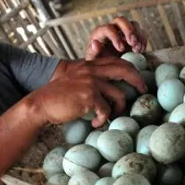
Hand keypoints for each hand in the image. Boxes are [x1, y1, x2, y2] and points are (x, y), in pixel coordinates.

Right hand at [31, 57, 146, 127]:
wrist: (41, 103)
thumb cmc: (58, 96)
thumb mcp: (75, 79)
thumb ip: (91, 78)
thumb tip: (110, 87)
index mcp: (89, 65)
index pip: (117, 62)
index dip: (131, 70)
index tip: (138, 81)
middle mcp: (92, 71)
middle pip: (125, 71)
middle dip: (137, 81)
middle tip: (143, 91)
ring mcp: (91, 83)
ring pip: (119, 95)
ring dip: (118, 109)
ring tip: (109, 116)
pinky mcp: (89, 97)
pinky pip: (106, 110)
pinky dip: (103, 119)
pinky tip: (95, 123)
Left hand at [85, 16, 147, 59]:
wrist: (108, 67)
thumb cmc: (99, 62)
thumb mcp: (94, 60)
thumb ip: (93, 52)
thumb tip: (95, 43)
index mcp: (100, 33)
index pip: (108, 28)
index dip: (115, 37)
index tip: (121, 49)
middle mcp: (112, 28)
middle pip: (121, 20)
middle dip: (129, 30)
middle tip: (133, 43)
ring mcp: (123, 31)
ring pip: (133, 23)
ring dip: (138, 35)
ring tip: (138, 49)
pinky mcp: (133, 35)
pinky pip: (141, 32)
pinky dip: (143, 40)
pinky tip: (141, 50)